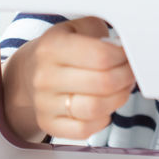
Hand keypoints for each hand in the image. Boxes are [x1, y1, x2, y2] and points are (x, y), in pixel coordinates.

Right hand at [1, 16, 134, 141]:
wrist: (29, 72)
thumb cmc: (60, 50)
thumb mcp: (76, 28)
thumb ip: (99, 32)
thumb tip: (122, 46)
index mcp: (52, 47)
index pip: (101, 56)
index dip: (123, 57)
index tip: (127, 55)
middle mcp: (45, 76)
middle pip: (103, 83)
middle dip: (126, 77)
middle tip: (129, 71)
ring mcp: (44, 103)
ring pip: (96, 108)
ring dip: (118, 99)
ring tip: (120, 88)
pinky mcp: (48, 124)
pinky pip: (84, 130)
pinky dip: (102, 119)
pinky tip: (103, 106)